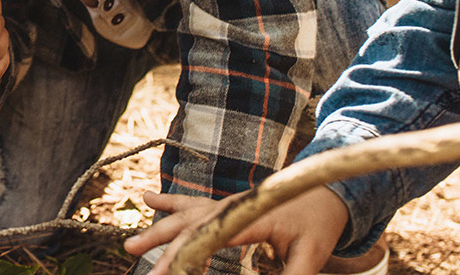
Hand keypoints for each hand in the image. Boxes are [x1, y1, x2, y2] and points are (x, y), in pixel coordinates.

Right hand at [126, 189, 348, 274]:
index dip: (187, 256)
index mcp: (250, 215)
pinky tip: (148, 198)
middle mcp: (232, 206)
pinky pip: (193, 205)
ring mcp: (227, 204)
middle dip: (164, 250)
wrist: (330, 192)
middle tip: (145, 271)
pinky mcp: (226, 206)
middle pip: (190, 228)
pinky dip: (170, 203)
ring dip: (158, 231)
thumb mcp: (312, 255)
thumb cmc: (320, 223)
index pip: (210, 236)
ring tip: (130, 246)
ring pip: (185, 216)